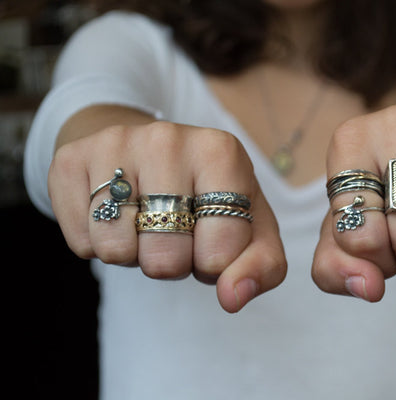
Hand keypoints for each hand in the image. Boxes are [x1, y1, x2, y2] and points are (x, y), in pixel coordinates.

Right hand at [49, 119, 286, 312]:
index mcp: (221, 152)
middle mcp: (167, 138)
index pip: (219, 253)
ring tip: (145, 224)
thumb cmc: (210, 199)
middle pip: (165, 257)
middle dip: (173, 263)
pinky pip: (81, 242)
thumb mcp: (251, 229)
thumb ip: (262, 267)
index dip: (214, 264)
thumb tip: (233, 297)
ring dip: (134, 255)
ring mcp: (114, 143)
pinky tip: (116, 216)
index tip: (210, 239)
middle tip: (175, 233)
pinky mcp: (71, 158)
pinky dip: (99, 245)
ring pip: (116, 250)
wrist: (153, 152)